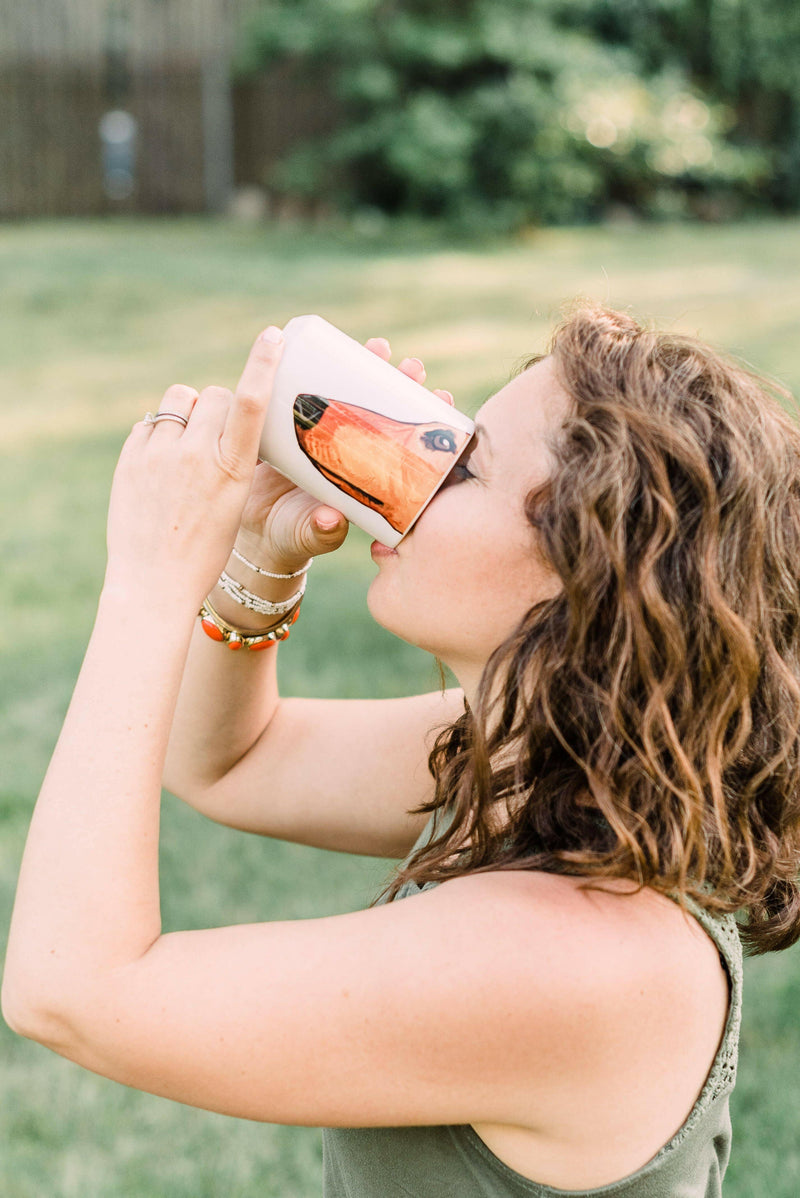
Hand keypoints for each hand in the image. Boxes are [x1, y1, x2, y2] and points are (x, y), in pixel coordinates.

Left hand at [104, 327, 287, 606]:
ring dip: (186, 412)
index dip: (263, 365)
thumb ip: (227, 457)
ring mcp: (158, 456)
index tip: (272, 336)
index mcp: (232, 470)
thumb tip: (213, 415)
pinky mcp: (129, 459)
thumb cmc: (204, 551)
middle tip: (214, 441)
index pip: (250, 403)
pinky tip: (161, 467)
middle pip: (214, 396)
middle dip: (218, 408)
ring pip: (179, 400)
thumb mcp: (233, 503)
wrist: (154, 584)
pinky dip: (159, 435)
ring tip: (185, 445)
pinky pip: (149, 423)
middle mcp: (196, 456)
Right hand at [235, 337, 454, 570]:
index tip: (443, 398)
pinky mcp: (295, 426)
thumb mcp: (308, 534)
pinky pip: (314, 393)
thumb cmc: (290, 535)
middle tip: (412, 367)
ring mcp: (325, 436)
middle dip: (400, 384)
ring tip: (379, 347)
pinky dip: (320, 371)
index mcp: (366, 474)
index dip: (424, 420)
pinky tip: (324, 349)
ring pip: (351, 393)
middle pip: (381, 409)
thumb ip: (320, 532)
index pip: (403, 441)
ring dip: (365, 367)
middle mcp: (351, 450)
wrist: (254, 529)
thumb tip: (331, 519)